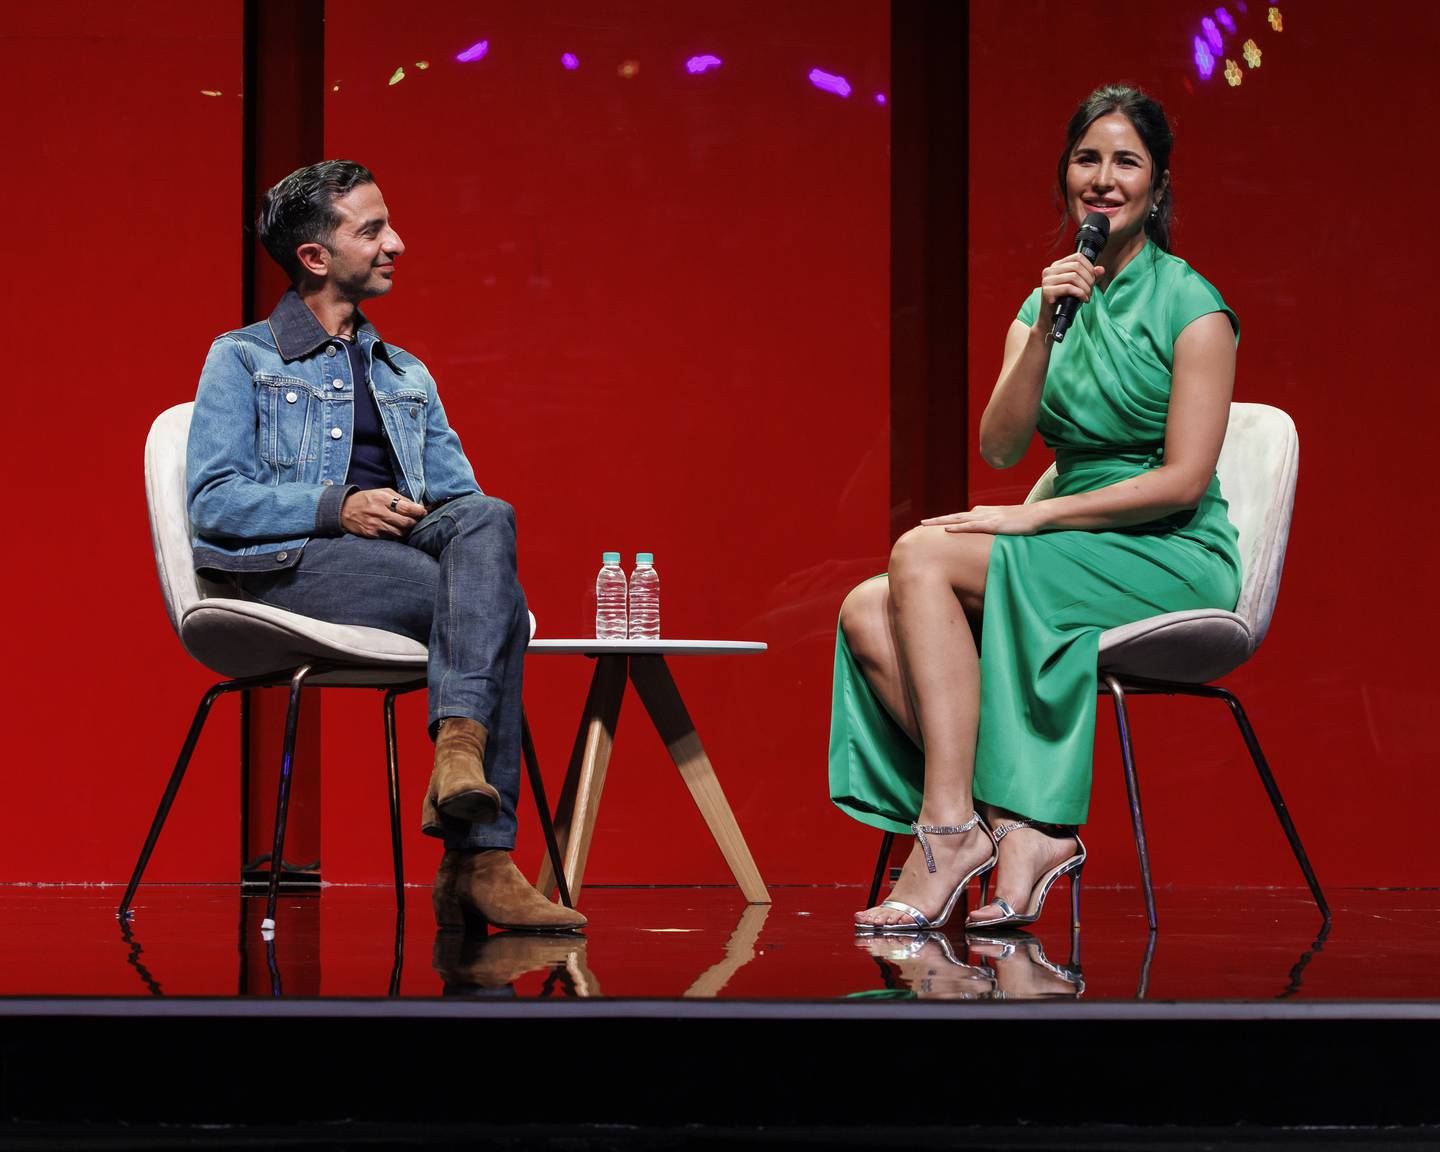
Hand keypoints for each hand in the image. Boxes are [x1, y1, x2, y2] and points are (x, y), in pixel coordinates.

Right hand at [341, 488, 426, 537]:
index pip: (406, 507)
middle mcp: (378, 512)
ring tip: (405, 526)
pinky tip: (394, 530)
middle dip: (414, 522)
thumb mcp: (382, 492)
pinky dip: (394, 535)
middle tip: (416, 521)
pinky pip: (389, 538)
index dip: (418, 511)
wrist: (344, 510)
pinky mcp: (371, 534)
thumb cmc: (367, 500)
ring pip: (399, 532)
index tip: (424, 512)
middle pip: (405, 522)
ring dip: (405, 530)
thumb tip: (418, 506)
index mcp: (382, 498)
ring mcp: (374, 525)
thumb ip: (400, 498)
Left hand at [920, 505, 1039, 535]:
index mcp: (981, 513)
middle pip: (952, 517)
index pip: (957, 518)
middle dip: (934, 521)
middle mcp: (980, 513)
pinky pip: (972, 526)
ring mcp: (986, 517)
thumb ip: (990, 527)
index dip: (942, 522)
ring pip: (957, 520)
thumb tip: (982, 534)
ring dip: (940, 522)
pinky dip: (958, 528)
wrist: (1038, 515)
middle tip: (918, 525)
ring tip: (924, 525)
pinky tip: (946, 530)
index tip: (927, 526)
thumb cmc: (1022, 522)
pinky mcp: (993, 524)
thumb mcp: (1002, 524)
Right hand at [1033, 252, 1105, 334]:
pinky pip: (1068, 288)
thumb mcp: (1079, 286)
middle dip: (1089, 279)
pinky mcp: (1047, 291)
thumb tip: (1101, 269)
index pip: (1078, 257)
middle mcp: (1050, 270)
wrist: (1051, 318)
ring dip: (1085, 287)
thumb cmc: (1064, 301)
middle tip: (1091, 290)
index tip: (1093, 279)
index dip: (1090, 267)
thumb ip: (1090, 277)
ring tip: (1087, 296)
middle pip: (1077, 266)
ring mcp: (1047, 280)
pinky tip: (1083, 299)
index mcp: (1057, 266)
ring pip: (1074, 277)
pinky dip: (1080, 293)